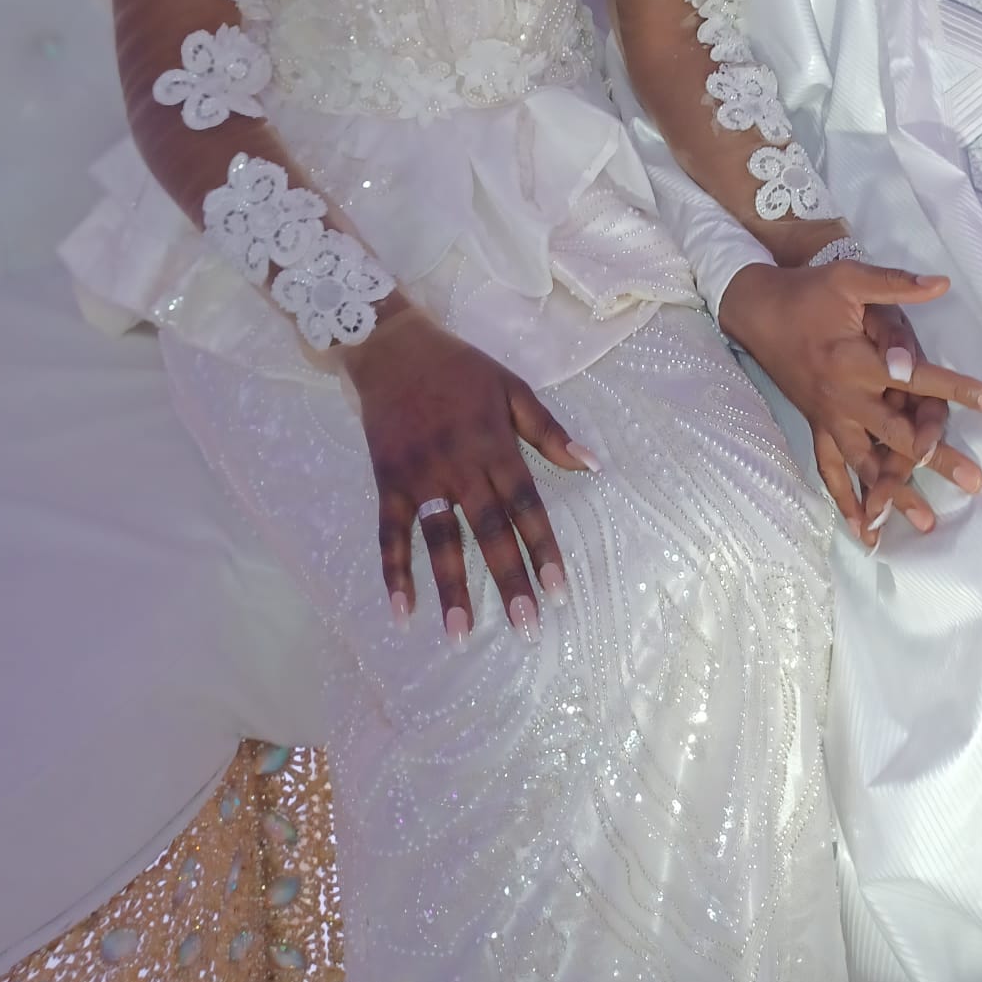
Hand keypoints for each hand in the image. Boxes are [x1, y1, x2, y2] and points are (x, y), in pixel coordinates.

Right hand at [342, 302, 595, 637]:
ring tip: (463, 634)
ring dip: (451, 588)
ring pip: (439, 540)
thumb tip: (593, 465)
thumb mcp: (512, 387)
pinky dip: (394, 573)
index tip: (559, 591)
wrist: (391, 347)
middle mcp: (459, 466)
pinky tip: (405, 613)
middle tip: (527, 628)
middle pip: (489, 531)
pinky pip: (390, 534)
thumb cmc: (459, 369)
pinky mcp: (387, 482)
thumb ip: (549, 430)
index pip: (525, 505)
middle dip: (509, 581)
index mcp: (495, 444)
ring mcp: (420, 477)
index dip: (543, 548)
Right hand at [720, 261, 981, 545]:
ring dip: (896, 493)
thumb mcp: (847, 278)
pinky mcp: (817, 427)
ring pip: (867, 464)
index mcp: (855, 362)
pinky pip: (831, 470)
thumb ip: (894, 285)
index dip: (957, 390)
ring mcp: (829, 418)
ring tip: (927, 522)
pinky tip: (866, 531)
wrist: (754, 310)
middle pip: (897, 435)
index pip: (917, 378)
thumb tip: (942, 284)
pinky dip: (846, 502)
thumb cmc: (805, 293)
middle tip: (973, 480)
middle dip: (936, 459)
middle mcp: (843, 398)